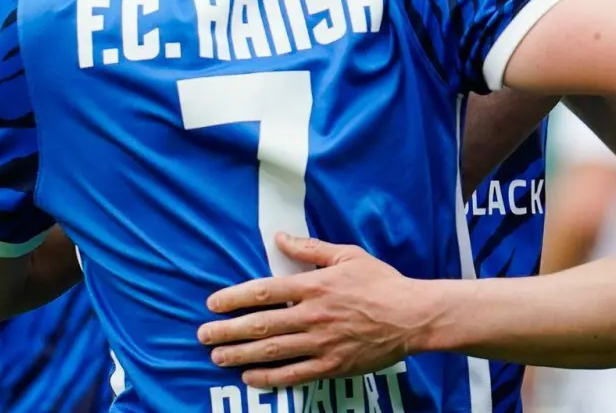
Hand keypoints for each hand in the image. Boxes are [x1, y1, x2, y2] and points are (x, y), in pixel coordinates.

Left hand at [197, 233, 428, 386]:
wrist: (412, 316)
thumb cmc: (381, 283)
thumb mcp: (348, 256)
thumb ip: (311, 248)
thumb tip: (280, 237)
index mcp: (315, 285)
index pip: (264, 291)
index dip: (234, 297)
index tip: (212, 304)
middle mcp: (313, 315)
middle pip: (260, 324)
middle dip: (227, 331)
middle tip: (203, 336)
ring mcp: (322, 342)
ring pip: (271, 350)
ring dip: (240, 354)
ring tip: (217, 357)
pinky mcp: (332, 365)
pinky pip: (293, 374)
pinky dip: (268, 377)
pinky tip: (250, 377)